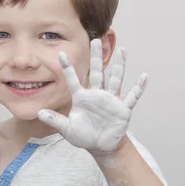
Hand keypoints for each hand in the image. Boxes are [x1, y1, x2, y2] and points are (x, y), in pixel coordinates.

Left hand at [37, 39, 147, 155]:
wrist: (101, 146)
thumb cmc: (84, 136)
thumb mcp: (67, 129)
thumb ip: (55, 120)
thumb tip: (40, 113)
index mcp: (82, 98)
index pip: (72, 80)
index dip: (67, 68)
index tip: (61, 53)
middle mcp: (96, 95)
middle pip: (97, 73)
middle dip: (96, 57)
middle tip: (95, 40)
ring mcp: (110, 100)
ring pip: (115, 80)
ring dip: (119, 66)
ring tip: (122, 50)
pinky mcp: (122, 109)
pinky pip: (132, 96)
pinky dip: (138, 88)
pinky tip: (144, 76)